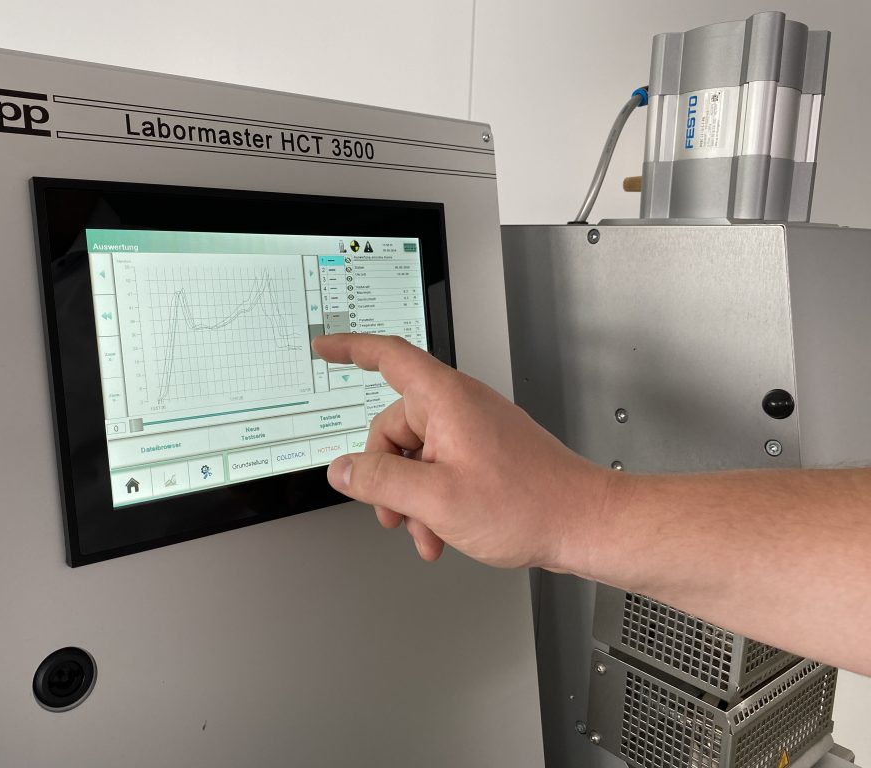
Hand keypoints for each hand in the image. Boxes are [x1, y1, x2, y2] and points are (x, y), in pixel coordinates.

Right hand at [313, 334, 611, 567]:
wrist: (583, 523)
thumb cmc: (530, 504)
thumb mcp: (436, 498)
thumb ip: (380, 481)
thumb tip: (343, 470)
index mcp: (447, 400)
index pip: (388, 356)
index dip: (350, 348)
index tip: (325, 348)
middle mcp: (461, 407)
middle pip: (394, 425)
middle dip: (385, 474)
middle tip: (390, 511)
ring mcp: (475, 430)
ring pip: (416, 455)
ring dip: (411, 497)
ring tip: (425, 531)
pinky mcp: (486, 454)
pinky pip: (440, 468)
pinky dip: (433, 500)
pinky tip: (441, 532)